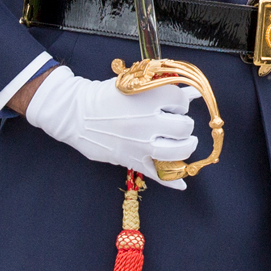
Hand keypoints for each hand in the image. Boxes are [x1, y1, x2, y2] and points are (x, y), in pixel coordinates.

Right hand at [24, 66, 198, 189]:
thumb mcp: (136, 86)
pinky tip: (183, 185)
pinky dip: (173, 182)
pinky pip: (158, 175)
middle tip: (177, 123)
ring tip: (183, 142)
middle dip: (185, 124)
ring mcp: (139, 143)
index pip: (182, 101)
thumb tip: (194, 93)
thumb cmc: (107, 96)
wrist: (76, 114)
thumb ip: (166, 89)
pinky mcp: (131, 160)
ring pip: (178, 151)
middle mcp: (146, 121)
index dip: (182, 102)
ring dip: (186, 147)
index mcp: (147, 98)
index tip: (173, 104)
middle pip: (184, 126)